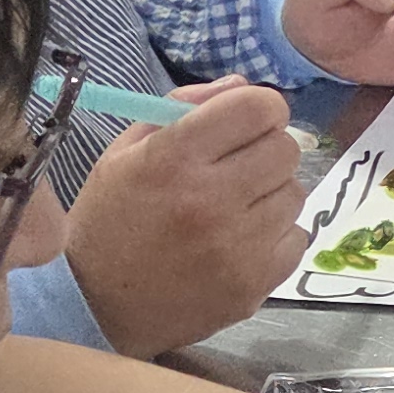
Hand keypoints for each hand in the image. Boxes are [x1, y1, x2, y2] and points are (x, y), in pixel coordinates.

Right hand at [57, 80, 307, 357]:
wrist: (96, 307)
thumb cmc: (109, 221)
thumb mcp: (125, 152)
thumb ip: (183, 108)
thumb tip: (244, 85)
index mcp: (174, 159)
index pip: (257, 108)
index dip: (260, 107)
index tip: (247, 122)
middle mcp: (210, 200)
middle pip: (285, 148)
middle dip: (266, 149)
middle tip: (239, 167)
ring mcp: (237, 246)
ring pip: (295, 193)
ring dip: (271, 193)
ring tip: (235, 208)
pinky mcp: (254, 284)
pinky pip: (297, 237)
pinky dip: (276, 235)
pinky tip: (242, 241)